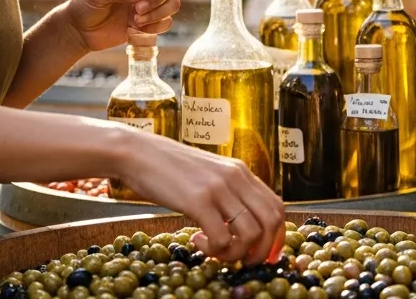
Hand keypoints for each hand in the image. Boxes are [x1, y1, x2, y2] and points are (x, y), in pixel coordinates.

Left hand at [63, 0, 180, 52]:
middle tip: (137, 10)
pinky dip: (156, 27)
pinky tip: (137, 29)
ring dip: (158, 14)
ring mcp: (148, 3)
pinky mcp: (150, 21)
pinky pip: (166, 23)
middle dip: (156, 0)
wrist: (80, 30)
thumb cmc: (85, 5)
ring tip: (136, 21)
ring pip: (172, 4)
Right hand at [117, 129, 283, 263]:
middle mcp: (235, 177)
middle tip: (243, 260)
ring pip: (250, 234)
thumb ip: (228, 192)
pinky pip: (221, 238)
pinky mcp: (198, 201)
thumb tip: (241, 224)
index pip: (276, 206)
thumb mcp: (209, 174)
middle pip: (271, 221)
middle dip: (262, 250)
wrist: (138, 153)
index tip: (265, 254)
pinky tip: (197, 240)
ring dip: (236, 253)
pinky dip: (214, 249)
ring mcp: (218, 189)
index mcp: (240, 171)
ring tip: (215, 250)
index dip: (277, 236)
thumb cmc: (169, 167)